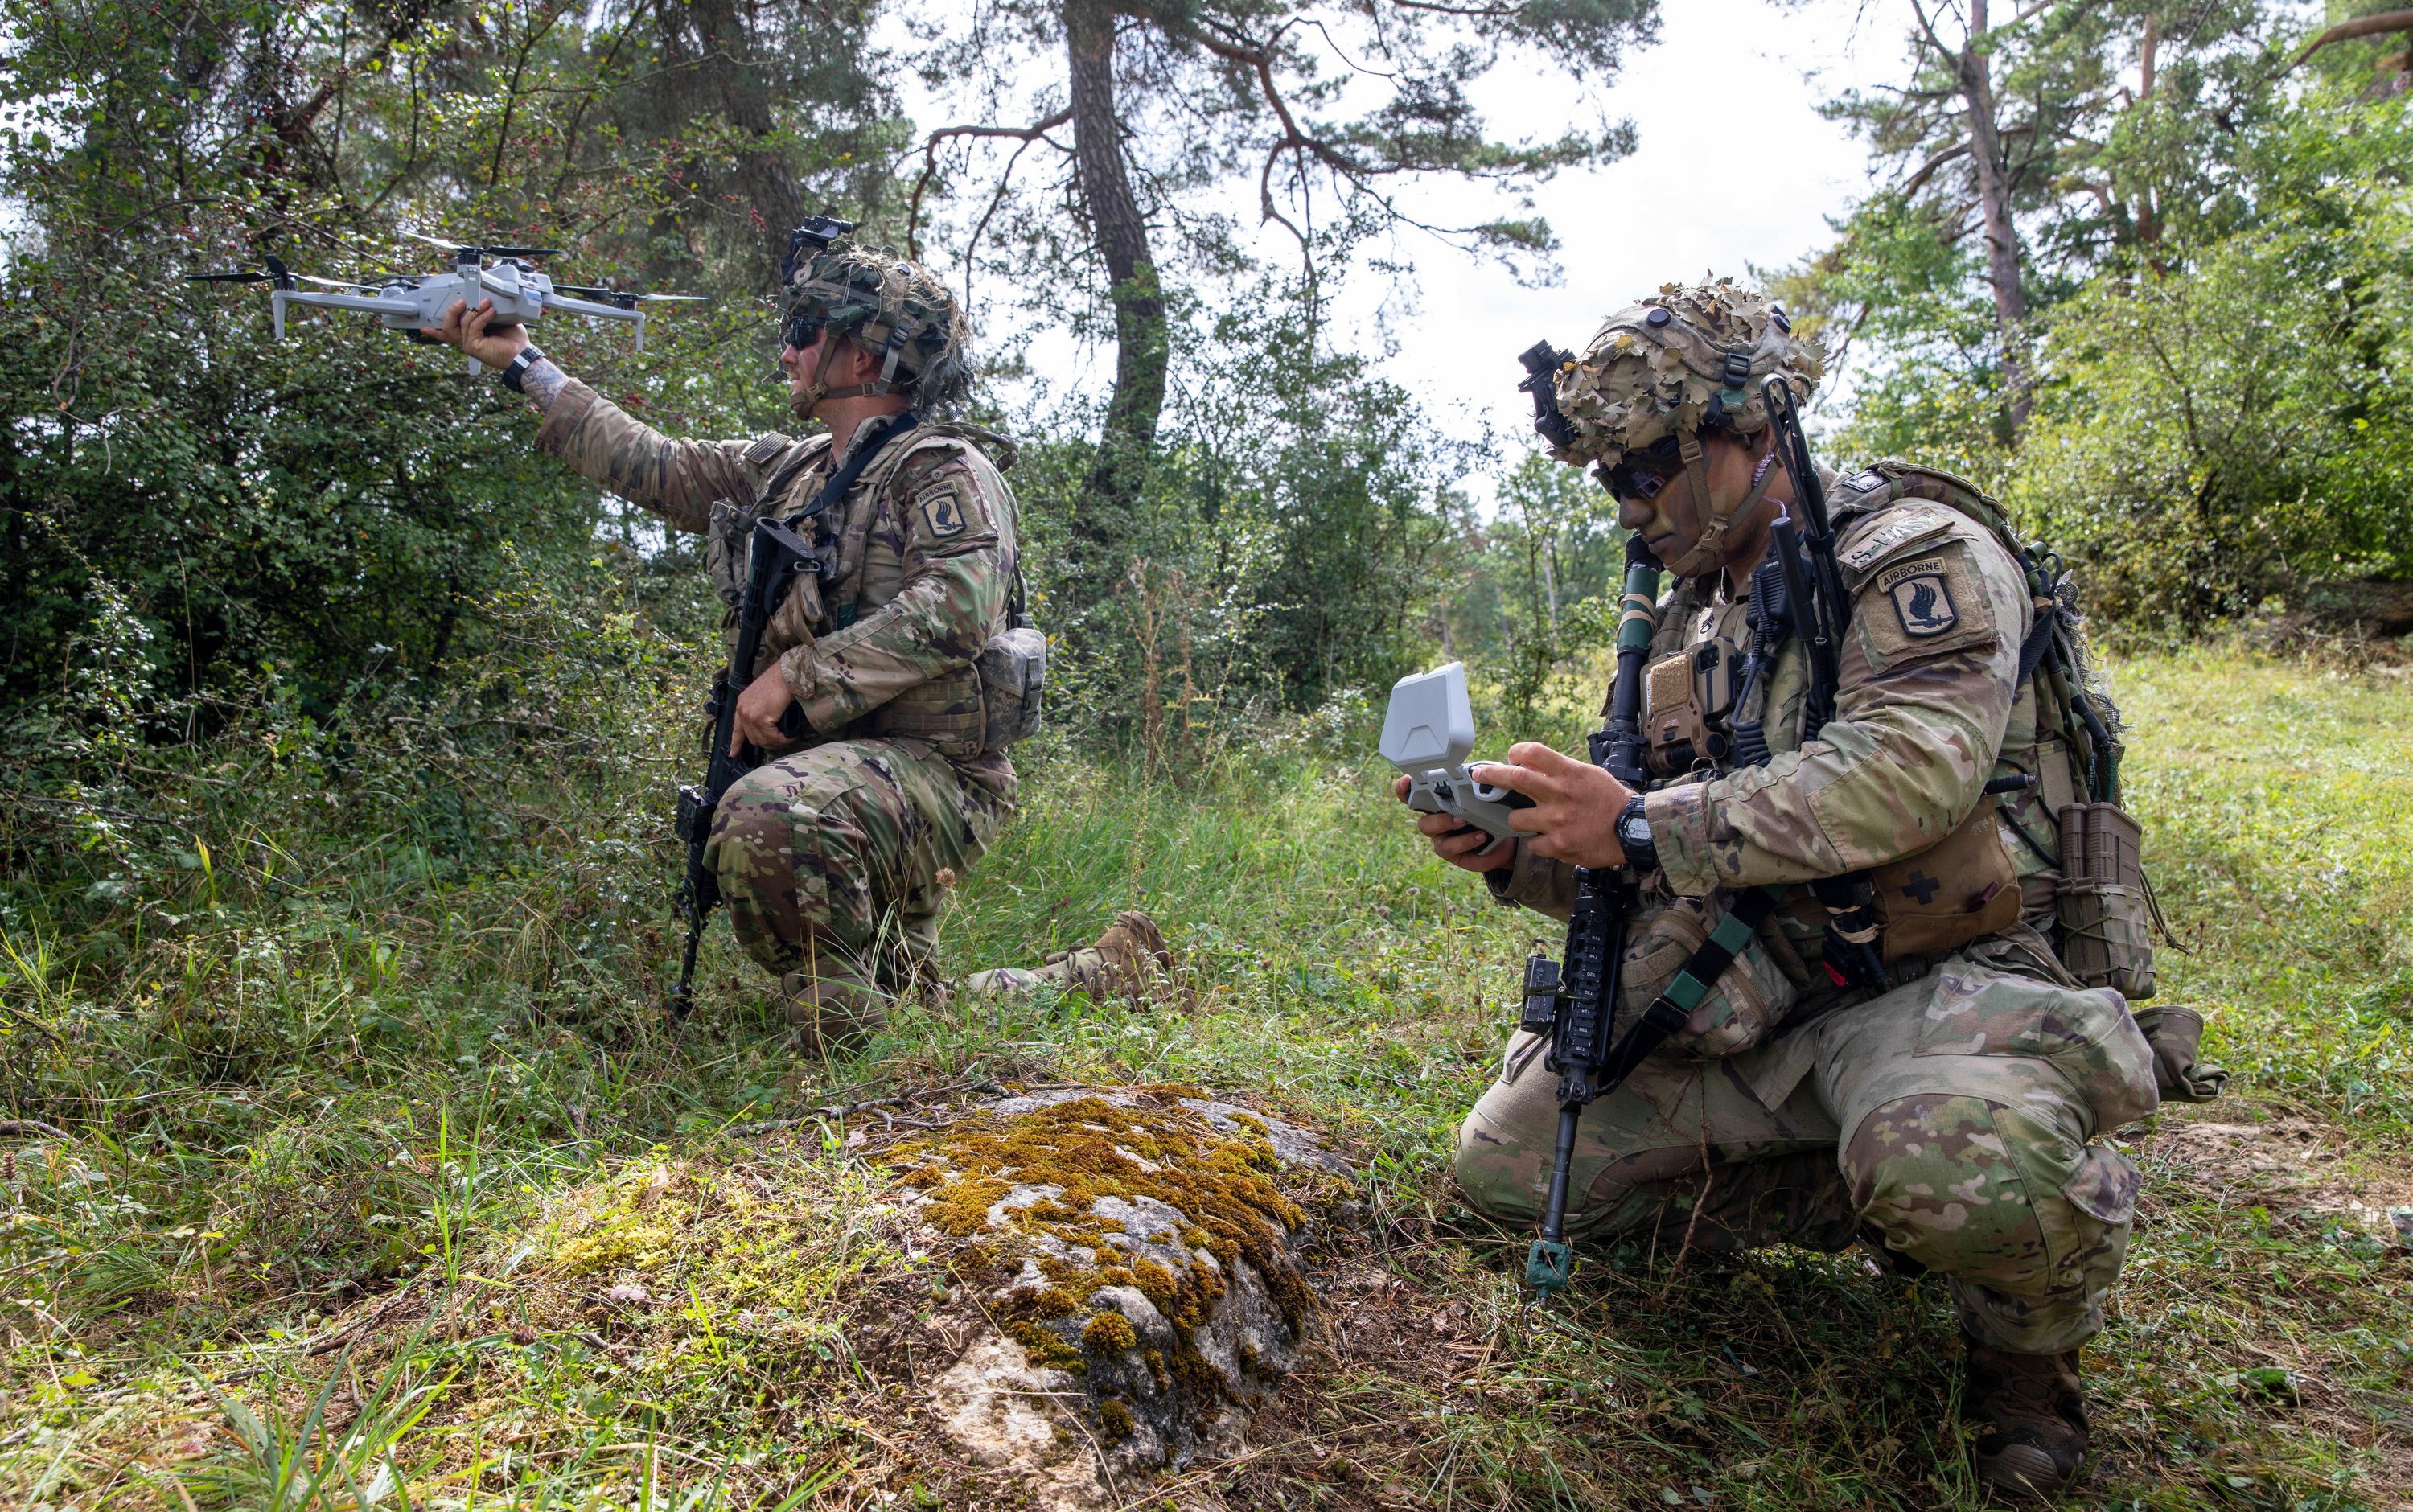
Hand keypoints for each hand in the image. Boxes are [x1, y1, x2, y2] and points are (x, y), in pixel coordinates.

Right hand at [422, 297, 529, 370]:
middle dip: (452, 311)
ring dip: (473, 310)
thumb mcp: (499, 321)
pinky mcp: (473, 347)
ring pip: (460, 324)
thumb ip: (487, 313)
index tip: (424, 328)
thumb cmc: (514, 340)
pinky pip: (473, 326)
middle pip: (447, 327)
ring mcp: (469, 345)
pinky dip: (482, 317)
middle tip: (461, 301)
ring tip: (486, 303)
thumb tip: (483, 300)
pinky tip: (491, 311)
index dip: (434, 332)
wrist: (522, 355)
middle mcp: (467, 342)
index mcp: (471, 337)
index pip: (448, 334)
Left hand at [729, 663, 797, 755]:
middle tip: (782, 741)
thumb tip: (770, 727)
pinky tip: (791, 736)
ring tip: (788, 738)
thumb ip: (761, 710)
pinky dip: (783, 739)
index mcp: (742, 704)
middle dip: (768, 743)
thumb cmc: (780, 680)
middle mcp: (743, 710)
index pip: (736, 729)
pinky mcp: (760, 718)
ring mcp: (750, 715)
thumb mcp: (764, 696)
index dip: (736, 743)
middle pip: (753, 739)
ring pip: (763, 740)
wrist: (786, 674)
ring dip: (777, 742)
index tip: (733, 754)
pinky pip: (772, 737)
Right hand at [1392, 773, 1516, 873]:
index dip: (1404, 789)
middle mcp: (1436, 823)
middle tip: (1456, 814)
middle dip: (1438, 819)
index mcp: (1438, 804)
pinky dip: (1467, 841)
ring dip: (1448, 827)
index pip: (1414, 796)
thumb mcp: (1484, 791)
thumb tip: (1472, 771)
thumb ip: (1474, 781)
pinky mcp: (1455, 855)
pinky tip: (1481, 836)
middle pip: (1424, 823)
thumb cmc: (1490, 810)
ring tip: (1466, 822)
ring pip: (1437, 838)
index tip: (1407, 781)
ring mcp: (1443, 840)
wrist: (1506, 838)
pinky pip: (1454, 849)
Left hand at [1467, 742, 1634, 869]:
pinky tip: (1550, 839)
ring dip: (1518, 819)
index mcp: (1569, 773)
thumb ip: (1559, 769)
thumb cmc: (1611, 800)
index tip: (1510, 757)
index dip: (1516, 752)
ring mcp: (1557, 822)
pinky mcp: (1558, 846)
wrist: (1632, 830)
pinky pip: (1532, 844)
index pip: (1533, 752)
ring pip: (1515, 819)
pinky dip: (1537, 842)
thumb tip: (1529, 760)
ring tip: (1532, 820)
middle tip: (1479, 776)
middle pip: (1514, 779)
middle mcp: (1560, 795)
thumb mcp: (1588, 774)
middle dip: (1491, 776)